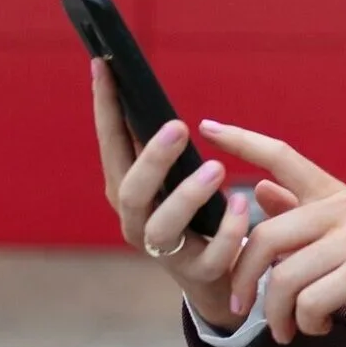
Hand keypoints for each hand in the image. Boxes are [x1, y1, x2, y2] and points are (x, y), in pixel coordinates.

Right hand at [90, 59, 253, 331]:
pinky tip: (241, 203)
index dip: (104, 107)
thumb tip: (141, 88)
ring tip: (217, 168)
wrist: (215, 280)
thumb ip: (158, 146)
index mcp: (126, 190)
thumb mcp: (171, 178)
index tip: (104, 65)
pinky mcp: (200, 274)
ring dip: (187, 196)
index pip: (110, 144)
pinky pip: (212, 256)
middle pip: (129, 192)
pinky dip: (227, 230)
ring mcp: (166, 251)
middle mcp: (137, 221)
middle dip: (151, 159)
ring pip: (163, 227)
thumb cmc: (193, 215)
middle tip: (178, 126)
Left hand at [197, 120, 345, 344]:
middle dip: (244, 280)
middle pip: (266, 237)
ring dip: (277, 314)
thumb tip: (259, 189)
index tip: (207, 127)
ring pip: (285, 278)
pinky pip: (310, 302)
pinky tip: (317, 326)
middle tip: (240, 308)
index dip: (243, 140)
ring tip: (286, 329)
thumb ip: (299, 211)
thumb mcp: (341, 229)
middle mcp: (341, 209)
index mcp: (332, 192)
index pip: (282, 156)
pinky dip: (305, 323)